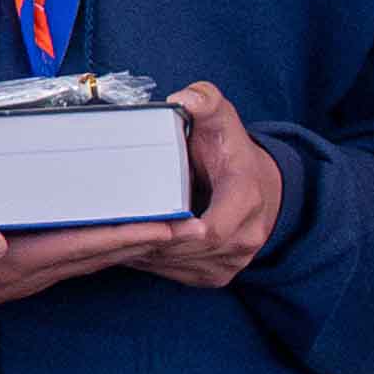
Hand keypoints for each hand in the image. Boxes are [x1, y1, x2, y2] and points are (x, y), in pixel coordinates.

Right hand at [0, 215, 178, 326]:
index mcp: (13, 262)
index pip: (79, 247)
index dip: (121, 236)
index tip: (161, 228)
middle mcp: (32, 268)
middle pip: (100, 252)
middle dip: (146, 239)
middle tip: (193, 225)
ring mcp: (33, 268)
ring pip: (95, 254)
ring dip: (134, 240)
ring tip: (175, 224)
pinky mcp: (27, 263)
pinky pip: (78, 253)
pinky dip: (108, 242)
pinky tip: (128, 228)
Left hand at [128, 83, 285, 288]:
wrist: (264, 188)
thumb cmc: (232, 153)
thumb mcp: (223, 119)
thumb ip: (206, 101)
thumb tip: (184, 98)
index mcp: (247, 201)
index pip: (211, 231)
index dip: (177, 232)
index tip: (147, 223)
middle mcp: (244, 239)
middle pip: (187, 252)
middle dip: (149, 242)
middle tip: (110, 229)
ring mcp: (230, 263)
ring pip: (177, 266)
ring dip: (144, 254)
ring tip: (109, 237)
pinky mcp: (215, 275)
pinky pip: (176, 274)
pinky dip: (148, 261)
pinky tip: (125, 245)